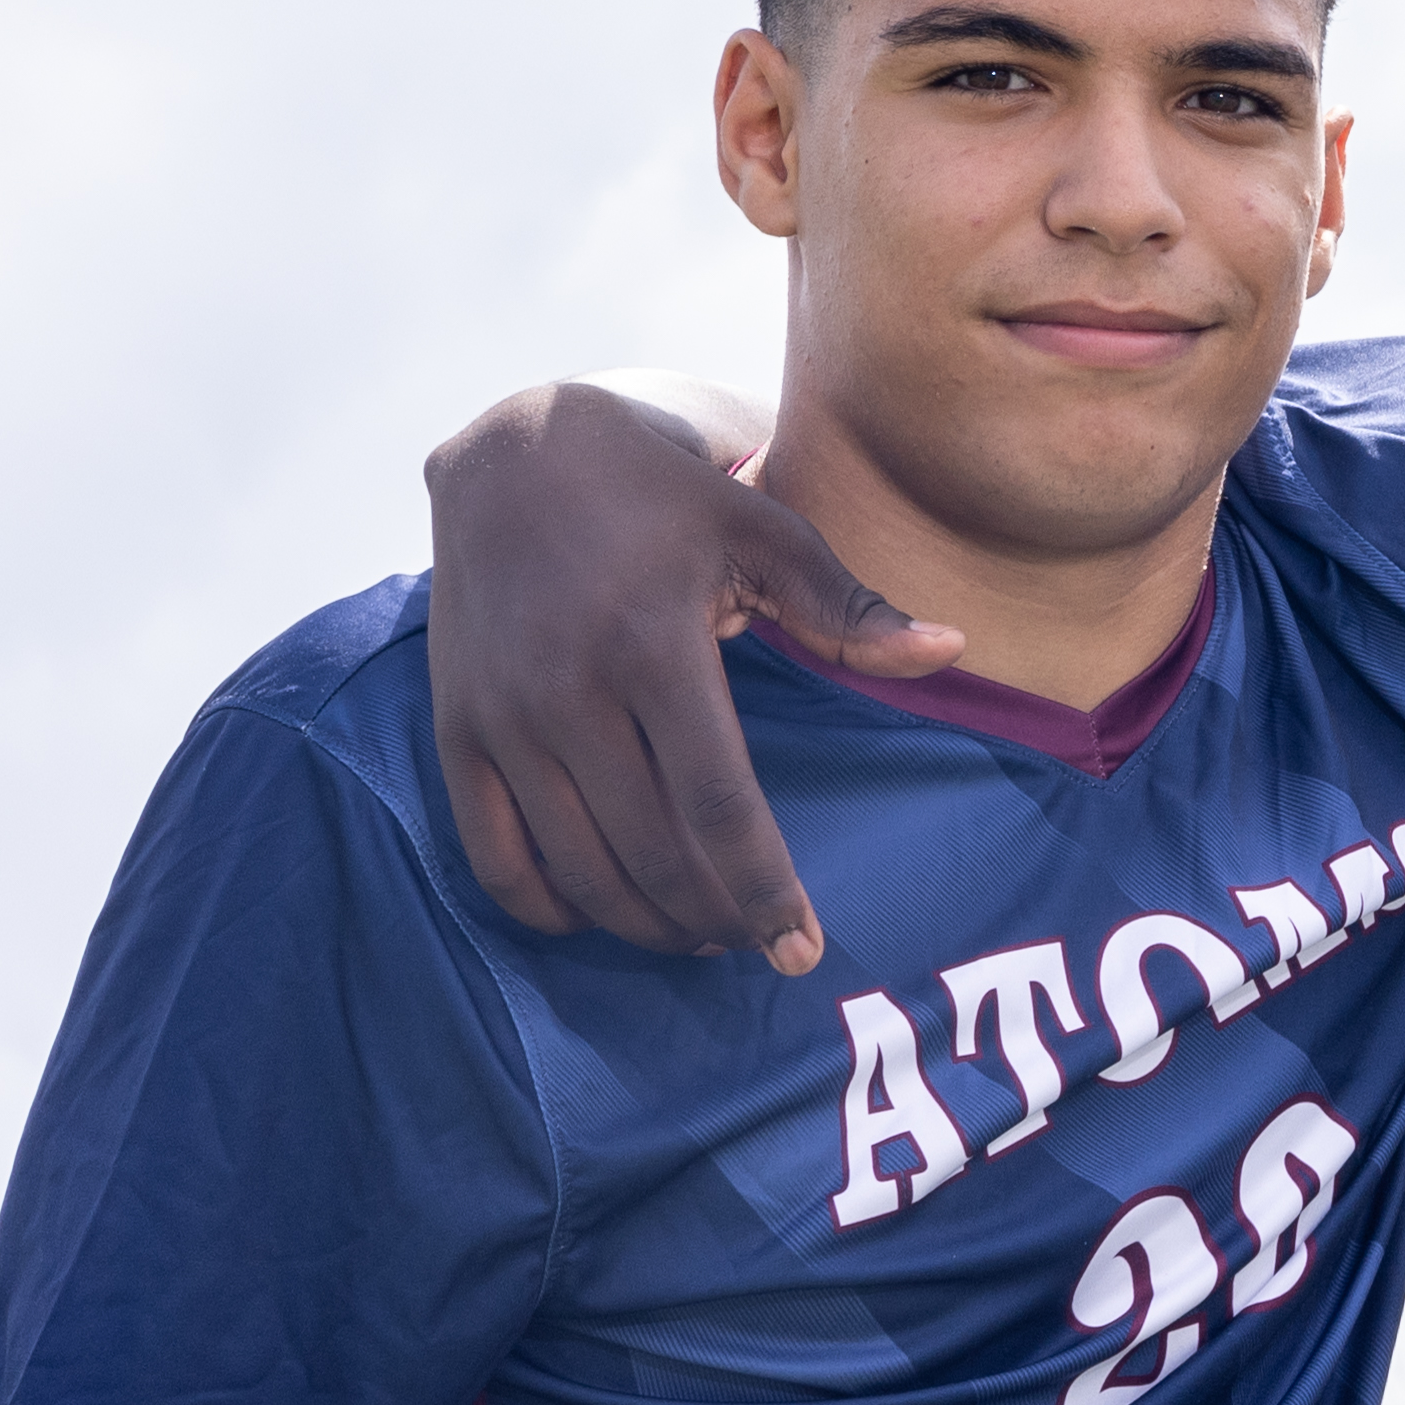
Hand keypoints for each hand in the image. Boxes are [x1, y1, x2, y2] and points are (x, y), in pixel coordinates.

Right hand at [425, 381, 948, 968]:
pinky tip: (601, 913)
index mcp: (651, 645)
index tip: (802, 949)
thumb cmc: (662, 497)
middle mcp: (565, 690)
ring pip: (578, 868)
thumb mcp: (762, 530)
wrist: (513, 454)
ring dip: (645, 924)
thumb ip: (850, 606)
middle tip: (757, 942)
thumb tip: (951, 648)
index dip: (764, 891)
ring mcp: (501, 716)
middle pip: (651, 854)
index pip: (718, 805)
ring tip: (699, 933)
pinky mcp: (454, 728)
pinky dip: (548, 906)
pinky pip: (493, 854)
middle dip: (714, 920)